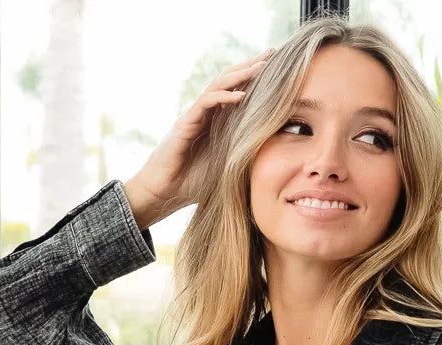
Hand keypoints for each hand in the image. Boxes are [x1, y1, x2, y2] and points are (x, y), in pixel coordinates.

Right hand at [122, 48, 274, 225]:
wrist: (164, 194)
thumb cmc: (192, 185)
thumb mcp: (227, 169)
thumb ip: (244, 157)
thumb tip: (275, 158)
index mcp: (216, 122)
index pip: (237, 93)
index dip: (255, 79)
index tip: (277, 68)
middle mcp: (205, 114)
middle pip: (228, 82)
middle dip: (249, 67)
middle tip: (271, 54)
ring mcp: (194, 116)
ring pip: (217, 87)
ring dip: (239, 76)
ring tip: (260, 67)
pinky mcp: (185, 124)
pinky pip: (206, 103)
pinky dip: (223, 97)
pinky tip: (241, 95)